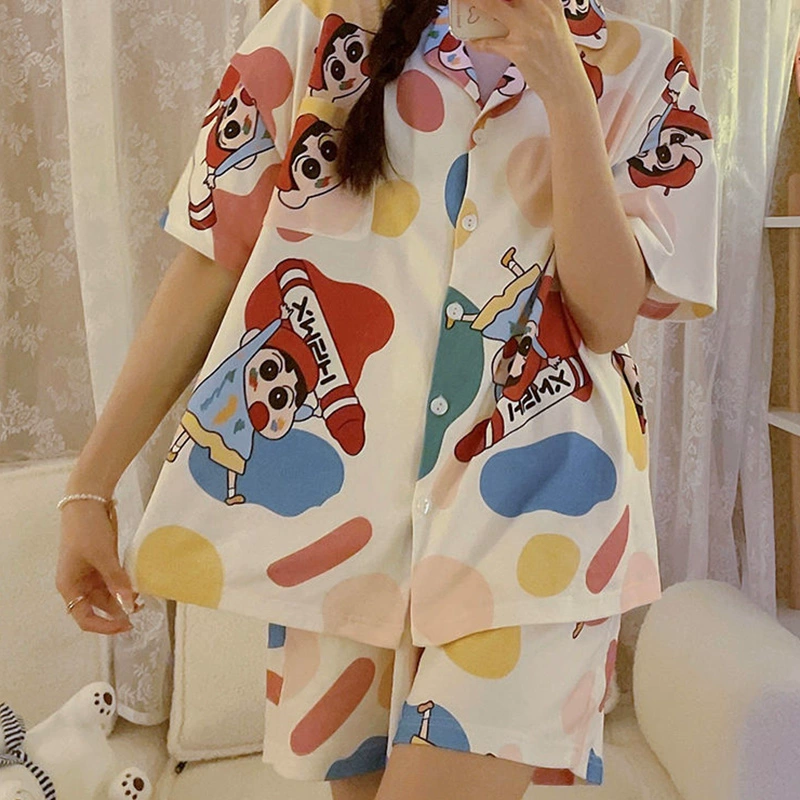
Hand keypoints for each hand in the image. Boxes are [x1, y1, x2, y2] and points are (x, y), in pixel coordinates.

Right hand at [56, 501, 137, 634]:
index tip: (126, 625)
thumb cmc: (87, 530)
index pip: (84, 618)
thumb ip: (116, 580)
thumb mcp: (102, 556)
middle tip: (140, 610)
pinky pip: (112, 581)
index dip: (104, 626)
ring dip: (122, 598)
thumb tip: (129, 604)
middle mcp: (78, 584)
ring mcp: (89, 574)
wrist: (88, 501)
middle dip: (118, 612)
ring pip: (107, 595)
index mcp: (69, 586)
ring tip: (142, 599)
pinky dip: (124, 585)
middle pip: (98, 608)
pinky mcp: (101, 563)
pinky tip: (137, 586)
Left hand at [468, 0, 589, 107]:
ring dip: (474, 2)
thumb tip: (510, 6)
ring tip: (464, 1)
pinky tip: (474, 40)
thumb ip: (536, 9)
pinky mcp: (517, 50)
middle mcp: (540, 10)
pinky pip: (489, 42)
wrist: (566, 84)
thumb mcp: (554, 23)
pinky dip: (478, 42)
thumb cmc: (559, 56)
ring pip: (492, 6)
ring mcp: (527, 29)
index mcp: (551, 1)